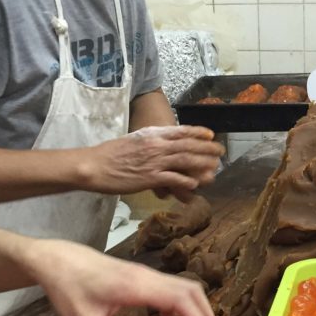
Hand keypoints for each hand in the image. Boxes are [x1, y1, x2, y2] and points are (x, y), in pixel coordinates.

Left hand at [25, 240, 216, 315]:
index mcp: (137, 285)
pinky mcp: (141, 280)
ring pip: (183, 291)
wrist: (58, 260)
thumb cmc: (70, 285)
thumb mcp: (80, 315)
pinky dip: (175, 314)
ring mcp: (146, 277)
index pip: (180, 299)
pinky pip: (169, 294)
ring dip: (192, 315)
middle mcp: (148, 277)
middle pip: (191, 291)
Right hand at [79, 126, 224, 199]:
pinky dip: (186, 181)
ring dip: (202, 164)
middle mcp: (156, 145)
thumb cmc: (111, 154)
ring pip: (185, 161)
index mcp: (152, 134)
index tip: (211, 134)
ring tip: (215, 168)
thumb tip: (163, 144)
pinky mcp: (150, 178)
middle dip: (207, 149)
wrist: (94, 165)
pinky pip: (173, 179)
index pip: (180, 130)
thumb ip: (150, 141)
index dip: (198, 132)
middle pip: (188, 145)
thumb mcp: (134, 140)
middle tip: (220, 152)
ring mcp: (154, 161)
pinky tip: (195, 185)